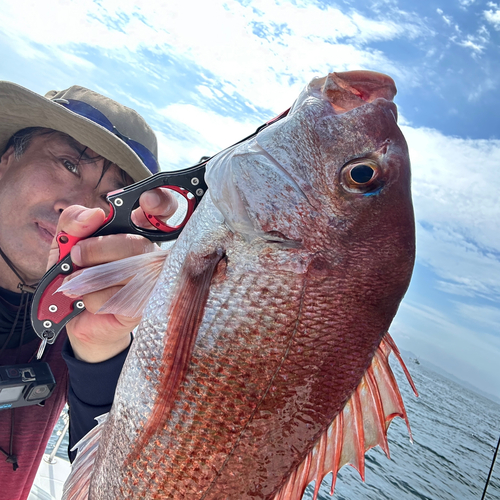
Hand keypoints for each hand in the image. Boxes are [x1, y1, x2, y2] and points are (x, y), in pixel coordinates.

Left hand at [47, 188, 176, 362]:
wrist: (77, 319)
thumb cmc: (78, 277)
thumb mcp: (65, 246)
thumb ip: (73, 223)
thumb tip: (93, 214)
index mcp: (135, 231)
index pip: (162, 209)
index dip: (161, 202)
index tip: (146, 202)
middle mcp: (151, 253)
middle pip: (134, 243)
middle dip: (97, 249)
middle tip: (76, 256)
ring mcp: (152, 280)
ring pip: (125, 271)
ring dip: (89, 278)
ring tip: (75, 283)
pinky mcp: (145, 305)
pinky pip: (119, 297)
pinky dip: (93, 299)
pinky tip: (91, 301)